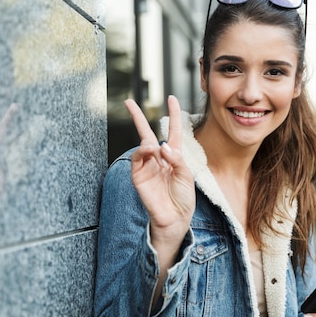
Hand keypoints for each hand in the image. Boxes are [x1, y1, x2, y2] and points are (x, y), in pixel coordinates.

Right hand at [124, 95, 194, 251]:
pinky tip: (151, 151)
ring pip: (142, 144)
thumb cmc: (184, 199)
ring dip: (148, 142)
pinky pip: (137, 158)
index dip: (173, 114)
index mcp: (174, 156)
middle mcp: (158, 159)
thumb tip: (161, 146)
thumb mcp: (187, 175)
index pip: (173, 131)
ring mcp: (147, 166)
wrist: (175, 218)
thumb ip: (176, 159)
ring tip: (154, 147)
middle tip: (129, 102)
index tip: (172, 98)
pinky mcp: (138, 175)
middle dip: (138, 117)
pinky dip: (143, 151)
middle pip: (147, 133)